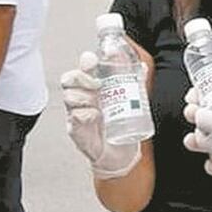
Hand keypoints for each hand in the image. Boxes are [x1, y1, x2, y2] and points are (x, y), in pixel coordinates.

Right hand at [59, 51, 141, 178]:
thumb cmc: (119, 124)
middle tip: (97, 84)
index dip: (86, 61)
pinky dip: (85, 113)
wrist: (120, 152)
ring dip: (84, 96)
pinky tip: (96, 115)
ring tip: (98, 103)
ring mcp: (76, 112)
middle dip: (82, 77)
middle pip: (69, 79)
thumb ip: (135, 82)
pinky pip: (74, 116)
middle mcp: (82, 98)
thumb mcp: (129, 100)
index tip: (94, 59)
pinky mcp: (76, 129)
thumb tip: (142, 67)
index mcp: (92, 87)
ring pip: (70, 96)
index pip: (83, 68)